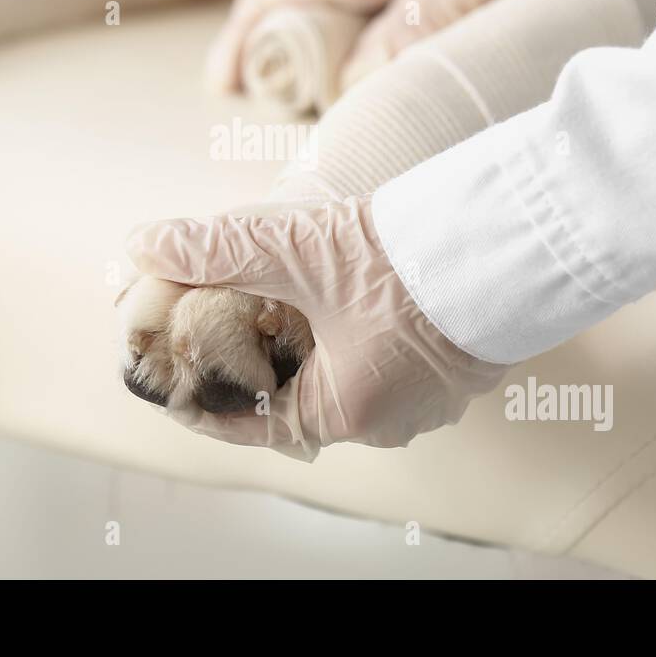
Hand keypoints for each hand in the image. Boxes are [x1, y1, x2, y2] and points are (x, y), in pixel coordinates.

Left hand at [125, 196, 507, 458]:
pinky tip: (337, 299)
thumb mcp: (295, 252)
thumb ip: (216, 249)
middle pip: (297, 397)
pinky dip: (352, 335)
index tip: (173, 373)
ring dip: (307, 345)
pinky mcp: (457, 363)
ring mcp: (429, 396)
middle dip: (254, 360)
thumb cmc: (408, 261)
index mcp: (345, 410)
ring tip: (271, 306)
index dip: (205, 396)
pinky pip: (387, 361)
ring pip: (344, 378)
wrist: (514, 236)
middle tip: (217, 325)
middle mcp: (389, 418)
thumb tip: (141, 244)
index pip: (251, 420)